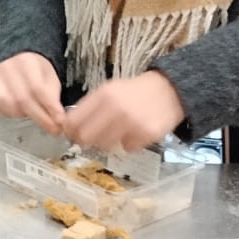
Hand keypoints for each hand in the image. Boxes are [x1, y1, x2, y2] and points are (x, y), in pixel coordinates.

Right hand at [0, 53, 65, 135]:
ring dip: (24, 115)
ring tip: (32, 113)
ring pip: (8, 105)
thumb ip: (54, 97)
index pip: (38, 89)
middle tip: (52, 128)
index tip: (60, 121)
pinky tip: (17, 110)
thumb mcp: (50, 79)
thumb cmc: (35, 73)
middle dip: (40, 118)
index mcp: (27, 61)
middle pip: (23, 99)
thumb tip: (58, 119)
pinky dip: (9, 113)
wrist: (15, 64)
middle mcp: (7, 67)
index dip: (50, 108)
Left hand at [63, 71, 184, 153]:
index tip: (72, 134)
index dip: (70, 131)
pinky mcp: (146, 134)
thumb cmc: (134, 91)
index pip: (74, 121)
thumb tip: (68, 126)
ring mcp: (132, 122)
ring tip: (117, 132)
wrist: (169, 90)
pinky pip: (127, 148)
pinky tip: (135, 133)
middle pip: (86, 137)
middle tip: (91, 140)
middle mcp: (115, 108)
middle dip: (85, 141)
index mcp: (103, 95)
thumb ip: (90, 107)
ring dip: (107, 143)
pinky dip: (129, 144)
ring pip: (104, 146)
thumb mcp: (109, 90)